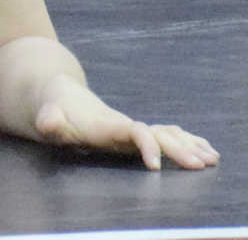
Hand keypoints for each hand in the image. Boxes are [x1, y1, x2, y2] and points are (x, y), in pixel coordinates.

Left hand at [35, 74, 218, 169]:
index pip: (132, 131)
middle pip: (156, 135)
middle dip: (178, 149)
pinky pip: (163, 136)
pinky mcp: (131, 133)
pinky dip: (183, 141)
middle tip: (201, 164)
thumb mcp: (48, 116)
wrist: (58, 94)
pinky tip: (201, 149)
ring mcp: (129, 129)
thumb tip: (49, 122)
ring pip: (164, 134)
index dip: (145, 144)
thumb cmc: (53, 110)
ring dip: (187, 145)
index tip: (155, 165)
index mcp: (107, 125)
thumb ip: (49, 121)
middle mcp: (123, 126)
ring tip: (211, 157)